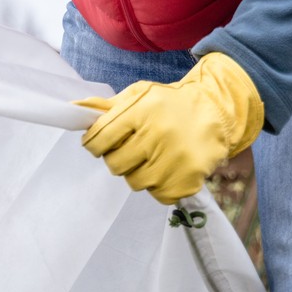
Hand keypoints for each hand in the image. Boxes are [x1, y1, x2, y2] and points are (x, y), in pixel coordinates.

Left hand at [75, 52, 263, 204]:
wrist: (216, 110)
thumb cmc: (169, 105)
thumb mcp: (139, 95)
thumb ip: (106, 107)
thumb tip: (75, 108)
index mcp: (142, 110)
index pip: (99, 139)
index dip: (95, 144)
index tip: (102, 142)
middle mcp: (159, 134)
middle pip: (115, 164)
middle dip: (119, 158)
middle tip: (133, 149)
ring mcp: (175, 158)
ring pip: (135, 182)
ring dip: (139, 172)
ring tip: (153, 157)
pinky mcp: (188, 178)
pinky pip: (159, 195)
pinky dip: (160, 186)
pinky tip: (168, 168)